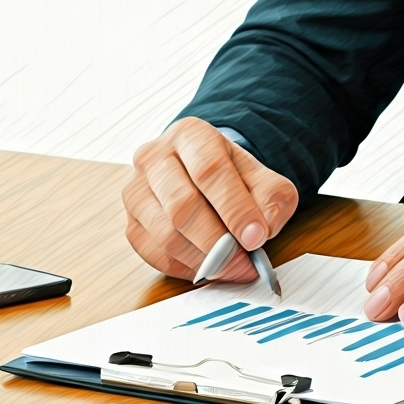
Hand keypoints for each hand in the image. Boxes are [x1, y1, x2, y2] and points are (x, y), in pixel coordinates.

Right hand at [124, 117, 298, 282]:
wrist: (203, 177)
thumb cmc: (233, 177)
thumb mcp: (263, 177)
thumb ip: (272, 199)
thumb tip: (261, 231)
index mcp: (190, 135)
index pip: (209, 171)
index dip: (234, 208)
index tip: (256, 238)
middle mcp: (154, 157)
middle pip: (181, 205)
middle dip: (218, 241)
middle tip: (245, 262)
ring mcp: (137, 192)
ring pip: (166, 234)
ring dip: (204, 259)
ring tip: (232, 267)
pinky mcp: (131, 224)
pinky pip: (155, 255)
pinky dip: (186, 268)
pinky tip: (209, 267)